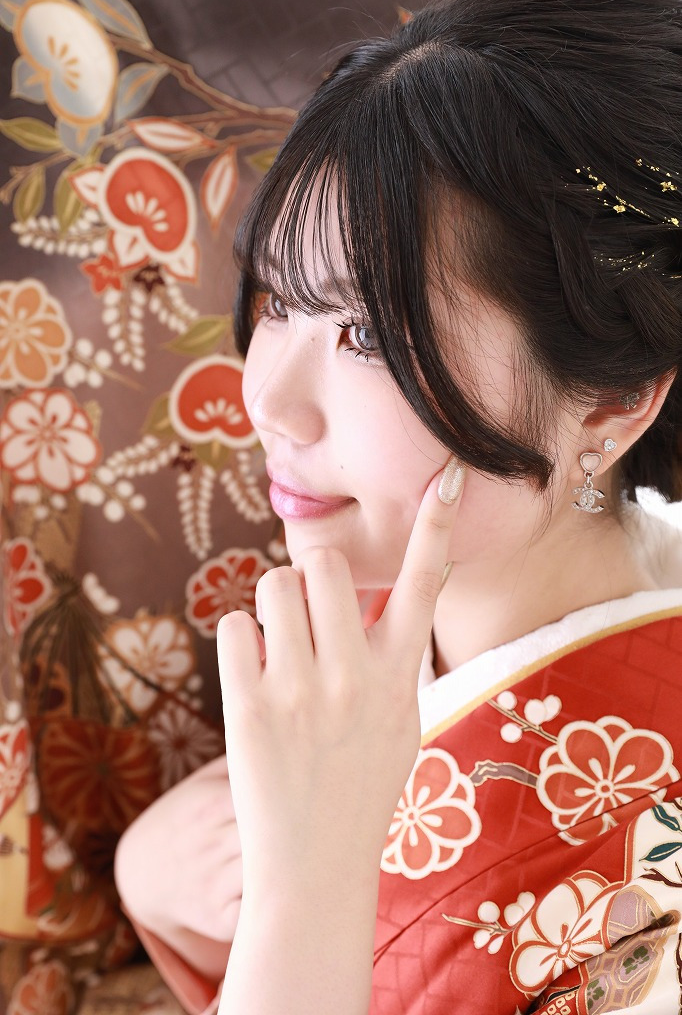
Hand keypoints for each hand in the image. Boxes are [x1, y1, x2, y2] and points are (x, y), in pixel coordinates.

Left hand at [217, 459, 464, 895]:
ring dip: (273, 602)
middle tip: (306, 609)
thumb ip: (393, 655)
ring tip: (279, 642)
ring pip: (274, 585)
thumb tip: (368, 591)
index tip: (447, 476)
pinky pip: (233, 627)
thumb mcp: (402, 718)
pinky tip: (253, 674)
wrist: (316, 863)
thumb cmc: (361, 783)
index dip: (437, 526)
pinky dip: (241, 641)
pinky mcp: (250, 709)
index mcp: (401, 674)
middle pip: (325, 562)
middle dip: (311, 572)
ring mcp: (301, 692)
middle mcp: (356, 676)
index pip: (425, 584)